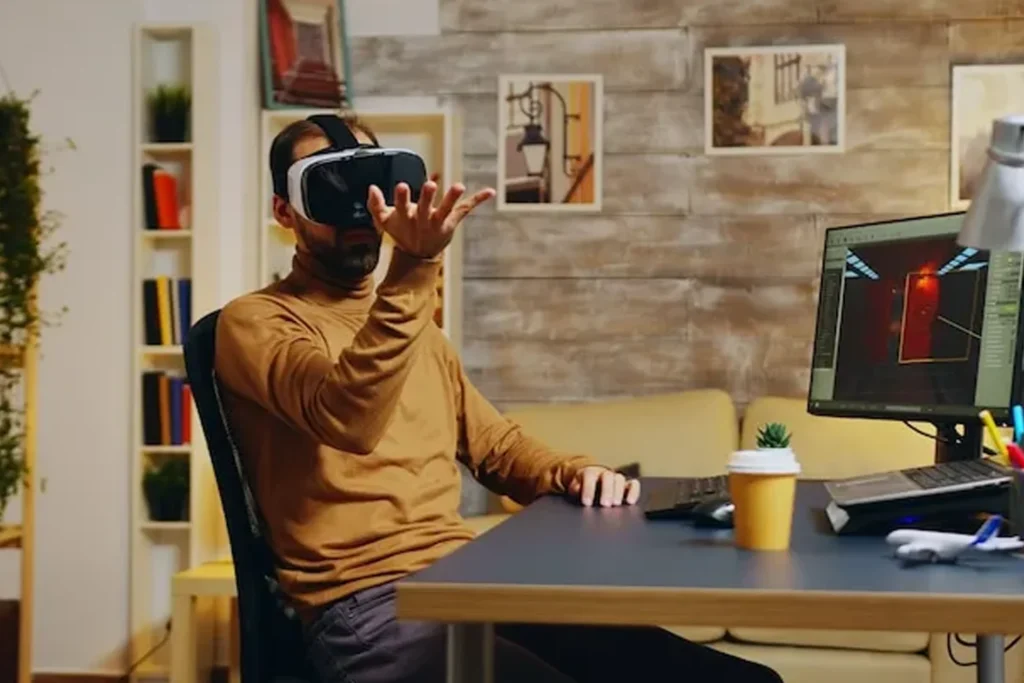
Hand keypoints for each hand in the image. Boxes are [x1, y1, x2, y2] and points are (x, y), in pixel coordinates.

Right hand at [367, 178, 494, 259]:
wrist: (418, 254)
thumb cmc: (401, 231)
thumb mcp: (384, 221)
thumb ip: (376, 205)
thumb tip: (372, 187)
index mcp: (406, 217)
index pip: (402, 206)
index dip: (402, 197)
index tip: (402, 186)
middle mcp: (423, 219)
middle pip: (425, 208)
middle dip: (427, 197)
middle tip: (429, 185)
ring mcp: (438, 221)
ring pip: (446, 209)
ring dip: (452, 198)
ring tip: (459, 186)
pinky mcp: (451, 222)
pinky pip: (465, 209)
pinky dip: (478, 200)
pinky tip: (490, 191)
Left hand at [568, 466, 640, 506]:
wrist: (591, 479)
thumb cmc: (583, 486)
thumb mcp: (575, 487)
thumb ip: (575, 489)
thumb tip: (577, 490)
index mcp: (590, 472)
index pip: (589, 475)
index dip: (588, 489)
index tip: (587, 502)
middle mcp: (604, 473)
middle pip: (608, 476)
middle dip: (607, 491)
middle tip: (604, 504)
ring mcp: (615, 478)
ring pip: (620, 479)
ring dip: (618, 492)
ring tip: (616, 504)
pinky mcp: (626, 485)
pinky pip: (633, 484)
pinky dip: (634, 491)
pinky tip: (630, 501)